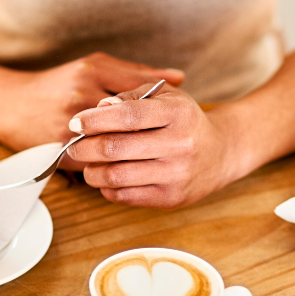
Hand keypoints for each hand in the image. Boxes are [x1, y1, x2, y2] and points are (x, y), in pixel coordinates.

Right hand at [0, 53, 182, 152]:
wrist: (8, 105)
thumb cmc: (57, 84)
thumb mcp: (95, 66)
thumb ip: (136, 73)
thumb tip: (180, 77)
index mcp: (92, 71)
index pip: (141, 90)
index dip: (164, 107)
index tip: (180, 118)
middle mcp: (81, 97)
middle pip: (132, 121)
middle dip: (155, 135)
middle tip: (172, 144)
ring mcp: (70, 126)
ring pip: (117, 145)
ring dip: (137, 154)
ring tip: (155, 158)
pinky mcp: (61, 150)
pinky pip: (97, 163)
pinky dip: (115, 166)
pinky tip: (130, 168)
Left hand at [66, 84, 236, 207]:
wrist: (221, 153)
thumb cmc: (185, 121)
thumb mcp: (166, 97)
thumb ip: (131, 97)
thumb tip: (98, 108)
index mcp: (178, 113)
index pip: (127, 115)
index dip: (94, 120)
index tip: (76, 123)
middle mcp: (180, 144)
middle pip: (115, 148)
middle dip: (85, 147)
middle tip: (74, 146)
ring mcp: (176, 174)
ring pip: (115, 176)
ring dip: (92, 171)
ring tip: (88, 164)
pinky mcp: (170, 198)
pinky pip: (125, 196)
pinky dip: (107, 188)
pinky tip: (106, 178)